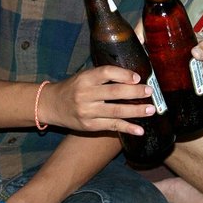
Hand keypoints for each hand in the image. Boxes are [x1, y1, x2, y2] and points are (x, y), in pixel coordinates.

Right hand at [41, 66, 155, 135]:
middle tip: (149, 91)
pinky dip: (128, 128)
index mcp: (86, 78)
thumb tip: (134, 72)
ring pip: (116, 111)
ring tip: (151, 109)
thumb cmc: (74, 88)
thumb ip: (106, 74)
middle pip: (114, 92)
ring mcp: (87, 112)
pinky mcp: (90, 126)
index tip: (138, 77)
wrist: (52, 105)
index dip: (124, 74)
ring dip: (136, 111)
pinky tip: (140, 130)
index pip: (107, 73)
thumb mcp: (85, 76)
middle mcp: (86, 94)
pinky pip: (112, 126)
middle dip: (135, 92)